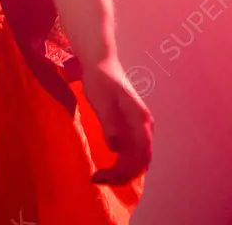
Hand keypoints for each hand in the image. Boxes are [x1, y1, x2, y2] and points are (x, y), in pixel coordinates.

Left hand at [81, 57, 153, 185]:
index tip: (102, 176)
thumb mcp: (102, 102)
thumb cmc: (100, 80)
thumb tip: (116, 148)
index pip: (139, 157)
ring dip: (121, 171)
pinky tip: (106, 166)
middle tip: (97, 179)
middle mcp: (145, 127)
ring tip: (100, 176)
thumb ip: (110, 124)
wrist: (101, 63)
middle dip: (121, 176)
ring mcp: (139, 128)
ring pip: (136, 159)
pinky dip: (120, 163)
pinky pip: (131, 151)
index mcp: (141, 121)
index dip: (123, 172)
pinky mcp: (130, 127)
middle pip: (140, 162)